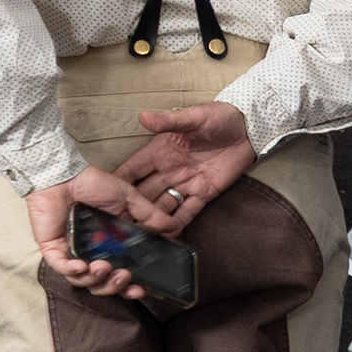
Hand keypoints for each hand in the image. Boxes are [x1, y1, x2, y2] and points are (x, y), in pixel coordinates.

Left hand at [29, 165, 165, 297]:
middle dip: (115, 287)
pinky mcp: (52, 248)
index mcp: (110, 246)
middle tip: (124, 276)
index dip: (130, 287)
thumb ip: (149, 214)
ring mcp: (70, 252)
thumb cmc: (92, 184)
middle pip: (102, 284)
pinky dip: (73, 271)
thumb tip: (173, 228)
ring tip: (105, 267)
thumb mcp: (127, 198)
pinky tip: (83, 266)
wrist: (64, 173)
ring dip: (96, 280)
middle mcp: (90, 253)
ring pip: (82, 280)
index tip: (142, 288)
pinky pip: (61, 267)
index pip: (120, 275)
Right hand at [118, 99, 255, 227]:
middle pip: (145, 192)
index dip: (118, 183)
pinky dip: (179, 222)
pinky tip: (169, 234)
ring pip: (163, 205)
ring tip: (141, 234)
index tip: (102, 197)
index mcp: (159, 151)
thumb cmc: (218, 117)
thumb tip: (143, 117)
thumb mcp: (193, 116)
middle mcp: (168, 169)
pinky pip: (189, 210)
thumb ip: (168, 121)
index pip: (133, 170)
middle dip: (133, 208)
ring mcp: (186, 182)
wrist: (249, 129)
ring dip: (153, 219)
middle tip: (120, 224)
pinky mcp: (205, 192)